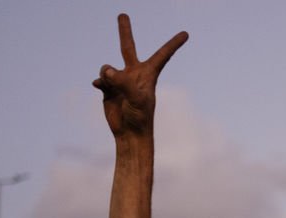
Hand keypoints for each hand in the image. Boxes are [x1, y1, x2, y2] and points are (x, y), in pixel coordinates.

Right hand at [92, 14, 188, 137]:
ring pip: (107, 68)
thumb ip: (123, 82)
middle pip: (127, 47)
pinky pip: (100, 79)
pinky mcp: (108, 88)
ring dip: (107, 76)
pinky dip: (99, 82)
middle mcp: (134, 74)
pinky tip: (99, 87)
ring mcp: (120, 80)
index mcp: (148, 75)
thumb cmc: (140, 118)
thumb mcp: (136, 99)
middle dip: (124, 31)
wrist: (129, 134)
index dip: (173, 43)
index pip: (163, 55)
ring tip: (113, 90)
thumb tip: (106, 69)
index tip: (186, 33)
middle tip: (122, 15)